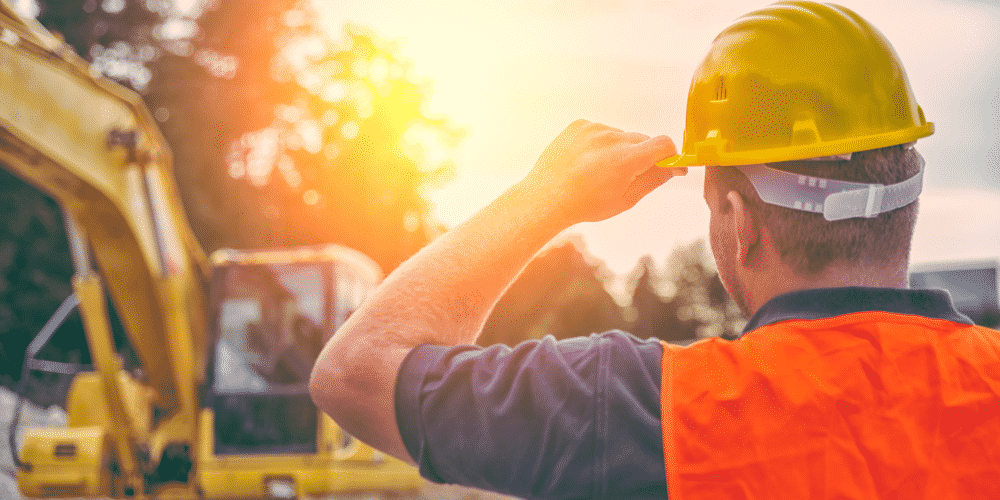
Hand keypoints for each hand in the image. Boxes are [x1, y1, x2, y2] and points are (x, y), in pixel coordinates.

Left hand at [523, 120, 685, 223]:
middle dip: (641, 155)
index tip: (668, 164)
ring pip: (620, 136)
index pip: (664, 143)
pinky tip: (585, 162)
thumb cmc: (584, 204)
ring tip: (597, 171)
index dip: (669, 154)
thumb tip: (674, 168)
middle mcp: (612, 138)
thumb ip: (653, 180)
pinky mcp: (580, 125)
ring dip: (617, 149)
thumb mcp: (625, 199)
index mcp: (626, 159)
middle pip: (642, 140)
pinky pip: (600, 130)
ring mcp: (594, 129)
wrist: (546, 198)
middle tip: (625, 176)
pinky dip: (599, 143)